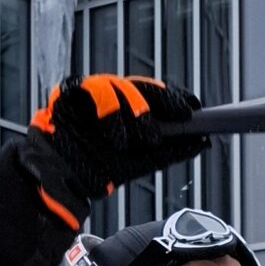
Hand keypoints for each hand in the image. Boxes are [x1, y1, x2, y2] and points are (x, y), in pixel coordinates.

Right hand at [18, 74, 199, 225]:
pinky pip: (92, 89)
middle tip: (181, 115)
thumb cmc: (99, 169)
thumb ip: (170, 151)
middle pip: (139, 85)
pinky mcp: (68, 93)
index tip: (193, 108)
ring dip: (134, 111)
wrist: (62, 180)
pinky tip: (115, 136)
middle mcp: (109, 97)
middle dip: (163, 101)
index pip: (153, 94)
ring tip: (137, 140)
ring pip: (118, 85)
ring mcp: (88, 93)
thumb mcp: (141, 161)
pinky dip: (107, 112)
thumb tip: (202, 141)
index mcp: (126, 109)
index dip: (173, 98)